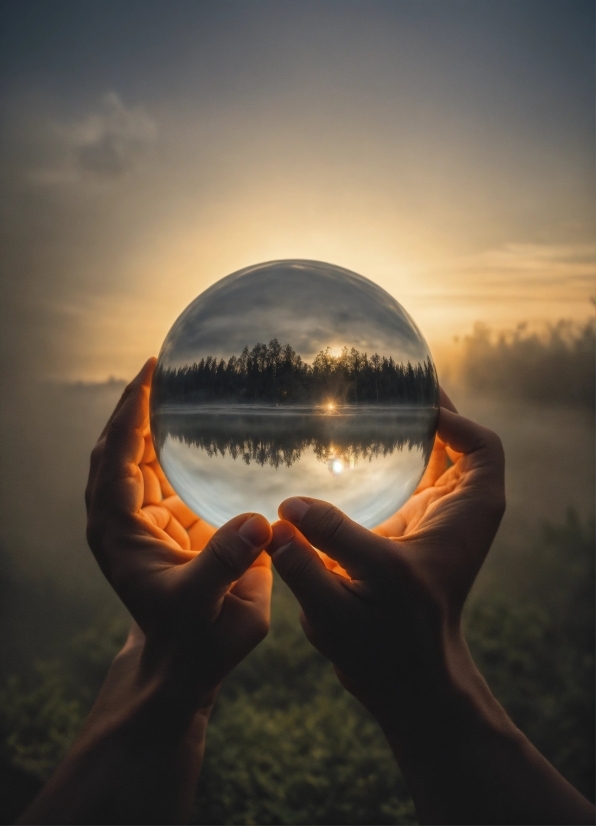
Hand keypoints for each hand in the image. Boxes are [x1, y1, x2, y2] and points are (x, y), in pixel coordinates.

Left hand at [85, 358, 272, 711]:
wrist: (186, 662)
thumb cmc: (194, 639)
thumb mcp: (209, 604)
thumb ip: (228, 563)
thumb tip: (260, 518)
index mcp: (120, 532)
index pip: (116, 458)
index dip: (130, 413)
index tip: (150, 373)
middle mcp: (125, 519)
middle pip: (118, 448)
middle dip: (136, 406)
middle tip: (163, 365)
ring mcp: (144, 520)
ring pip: (140, 458)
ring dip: (155, 422)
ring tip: (181, 387)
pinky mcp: (168, 523)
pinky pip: (166, 473)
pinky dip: (177, 447)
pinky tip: (203, 428)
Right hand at [266, 390, 503, 717]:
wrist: (408, 682)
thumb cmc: (383, 653)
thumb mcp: (339, 609)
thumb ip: (307, 562)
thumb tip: (279, 515)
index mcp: (455, 526)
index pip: (481, 449)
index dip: (454, 418)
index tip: (410, 401)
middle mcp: (454, 517)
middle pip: (459, 445)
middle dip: (426, 413)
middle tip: (381, 386)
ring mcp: (435, 524)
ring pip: (437, 460)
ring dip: (410, 432)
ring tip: (366, 405)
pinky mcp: (412, 533)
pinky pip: (413, 480)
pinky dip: (393, 458)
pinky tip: (350, 449)